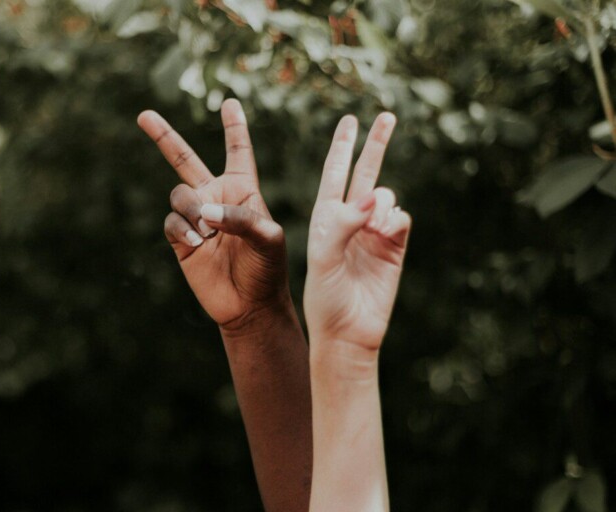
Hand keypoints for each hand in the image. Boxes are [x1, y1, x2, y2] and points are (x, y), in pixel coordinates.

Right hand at [138, 99, 289, 330]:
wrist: (249, 305)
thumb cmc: (268, 269)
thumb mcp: (269, 239)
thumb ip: (240, 218)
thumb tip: (203, 212)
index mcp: (243, 189)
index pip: (238, 151)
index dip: (234, 127)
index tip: (230, 102)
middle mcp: (215, 197)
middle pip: (184, 159)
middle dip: (164, 136)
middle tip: (144, 115)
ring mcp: (195, 218)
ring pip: (178, 195)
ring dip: (191, 209)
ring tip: (207, 233)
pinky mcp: (181, 240)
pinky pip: (171, 222)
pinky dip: (183, 230)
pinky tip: (198, 244)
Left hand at [303, 113, 411, 357]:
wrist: (348, 331)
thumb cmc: (325, 297)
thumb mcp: (324, 258)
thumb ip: (344, 223)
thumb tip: (375, 196)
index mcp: (326, 217)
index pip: (334, 173)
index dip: (342, 146)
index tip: (350, 120)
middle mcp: (351, 219)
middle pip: (366, 172)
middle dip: (376, 145)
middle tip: (387, 115)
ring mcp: (374, 232)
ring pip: (387, 196)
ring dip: (382, 203)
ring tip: (372, 228)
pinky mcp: (395, 246)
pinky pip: (401, 218)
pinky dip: (395, 220)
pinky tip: (386, 233)